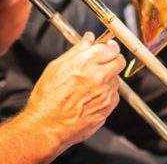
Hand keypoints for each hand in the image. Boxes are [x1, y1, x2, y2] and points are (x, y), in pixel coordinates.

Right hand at [25, 33, 124, 150]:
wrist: (47, 126)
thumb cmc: (47, 98)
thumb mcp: (56, 68)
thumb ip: (76, 51)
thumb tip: (88, 39)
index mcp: (85, 63)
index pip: (110, 47)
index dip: (108, 47)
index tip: (107, 48)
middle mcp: (98, 77)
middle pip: (119, 61)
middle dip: (113, 60)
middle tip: (104, 63)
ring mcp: (105, 94)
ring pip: (116, 80)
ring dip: (108, 79)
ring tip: (90, 86)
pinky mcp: (107, 109)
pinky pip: (114, 97)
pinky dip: (106, 95)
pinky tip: (91, 98)